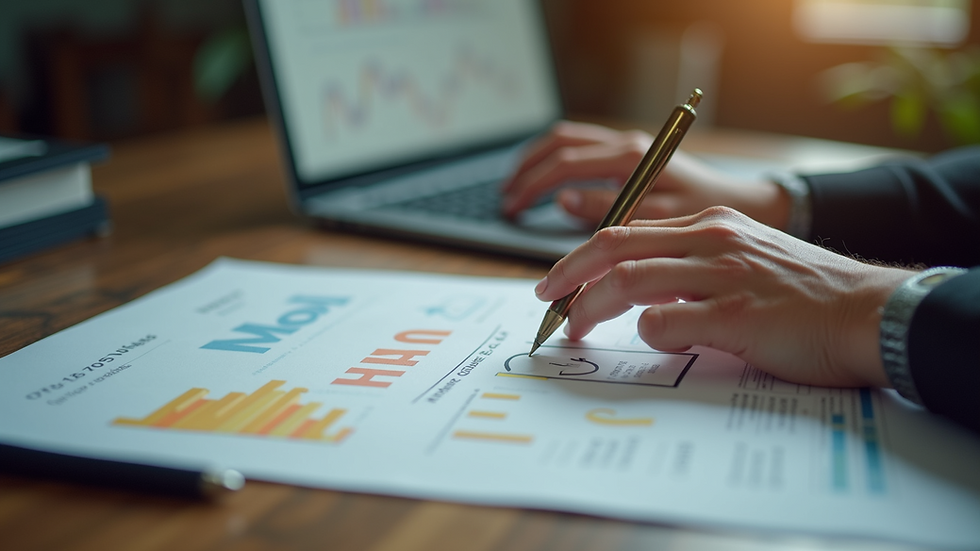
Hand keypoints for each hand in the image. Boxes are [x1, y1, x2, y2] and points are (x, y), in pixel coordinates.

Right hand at [501, 120, 791, 230]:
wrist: (750, 208)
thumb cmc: (711, 220)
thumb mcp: (660, 221)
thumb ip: (609, 212)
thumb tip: (564, 201)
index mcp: (632, 159)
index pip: (565, 165)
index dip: (533, 189)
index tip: (512, 210)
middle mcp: (627, 146)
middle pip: (559, 145)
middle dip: (526, 171)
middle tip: (506, 201)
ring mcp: (629, 149)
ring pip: (567, 141)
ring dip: (537, 162)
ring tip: (515, 189)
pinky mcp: (632, 158)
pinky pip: (583, 149)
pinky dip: (556, 162)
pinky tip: (546, 183)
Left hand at [533, 207, 913, 387]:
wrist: (868, 310)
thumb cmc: (804, 293)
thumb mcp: (744, 258)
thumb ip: (693, 265)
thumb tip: (639, 292)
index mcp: (710, 224)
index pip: (625, 230)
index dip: (582, 257)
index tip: (560, 281)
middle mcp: (711, 240)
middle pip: (614, 247)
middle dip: (569, 275)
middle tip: (548, 303)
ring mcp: (724, 276)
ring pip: (630, 281)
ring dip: (592, 307)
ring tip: (578, 331)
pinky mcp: (738, 315)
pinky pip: (668, 323)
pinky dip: (649, 335)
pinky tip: (656, 344)